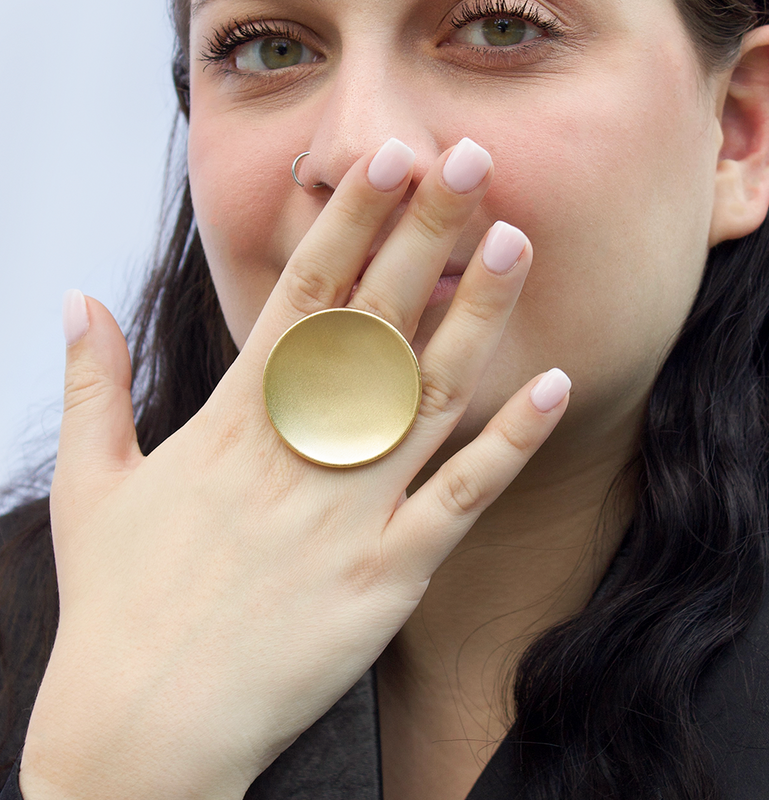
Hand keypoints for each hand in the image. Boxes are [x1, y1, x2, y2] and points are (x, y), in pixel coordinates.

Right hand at [20, 138, 569, 799]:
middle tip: (468, 162)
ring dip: (475, 316)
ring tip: (512, 242)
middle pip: (374, 324)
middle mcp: (296, 456)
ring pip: (427, 396)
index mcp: (231, 425)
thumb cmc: (118, 605)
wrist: (143, 729)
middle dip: (422, 236)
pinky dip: (510, 445)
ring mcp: (348, 515)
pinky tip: (550, 388)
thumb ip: (89, 386)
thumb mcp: (88, 486)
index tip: (388, 163)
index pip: (299, 297)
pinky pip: (460, 500)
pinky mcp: (385, 578)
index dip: (348, 223)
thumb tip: (74, 302)